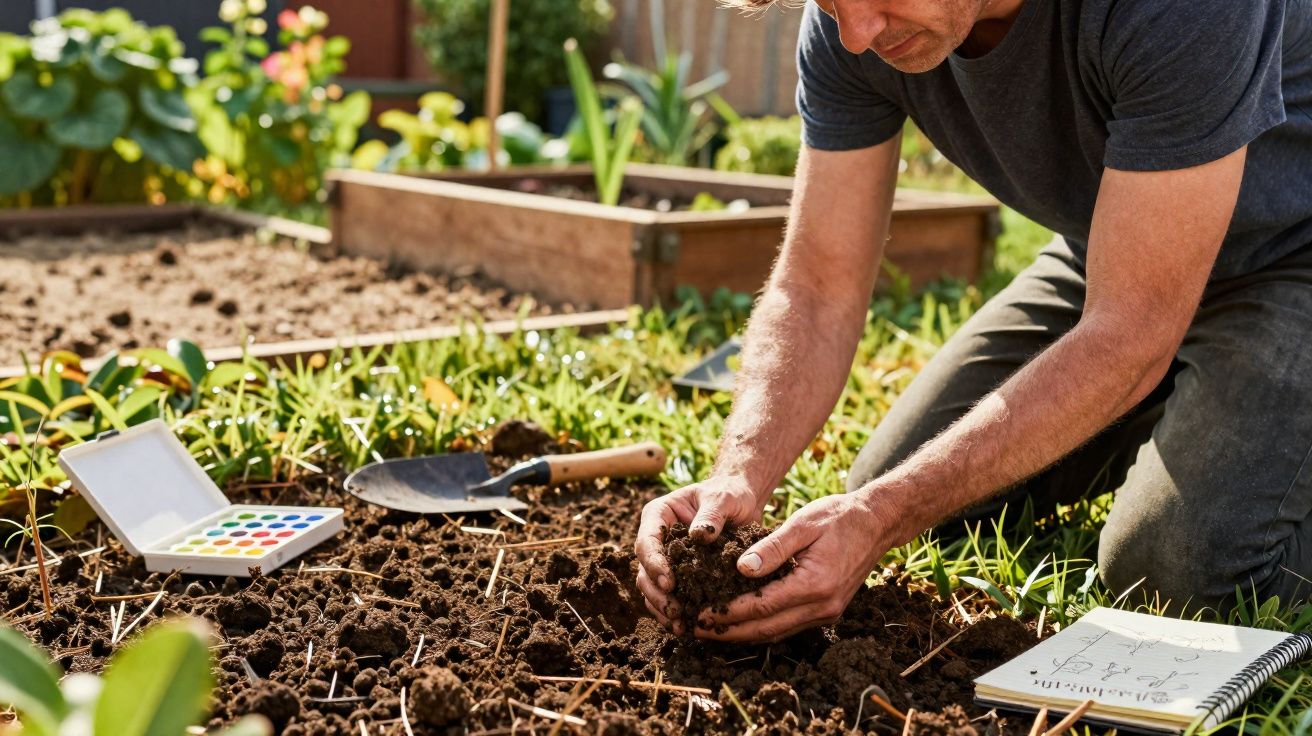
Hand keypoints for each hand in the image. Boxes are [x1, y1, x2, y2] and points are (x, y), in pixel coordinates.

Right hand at [634, 475, 764, 634]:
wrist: (741, 503)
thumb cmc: (730, 494)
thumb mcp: (724, 498)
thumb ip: (711, 514)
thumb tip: (698, 536)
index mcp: (659, 515)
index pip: (647, 541)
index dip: (654, 564)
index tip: (669, 583)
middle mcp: (657, 538)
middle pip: (644, 569)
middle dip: (656, 593)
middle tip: (675, 611)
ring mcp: (666, 557)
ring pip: (652, 587)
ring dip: (662, 607)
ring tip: (680, 624)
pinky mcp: (679, 574)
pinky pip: (668, 596)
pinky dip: (673, 612)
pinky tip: (686, 627)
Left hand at [694, 492, 891, 642]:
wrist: (876, 523)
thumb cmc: (837, 517)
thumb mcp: (802, 524)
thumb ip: (772, 548)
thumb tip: (740, 568)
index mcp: (815, 584)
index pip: (762, 607)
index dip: (728, 612)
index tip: (700, 611)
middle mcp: (822, 606)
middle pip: (766, 629)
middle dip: (728, 632)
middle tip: (695, 628)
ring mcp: (827, 613)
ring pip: (777, 633)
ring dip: (743, 635)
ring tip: (711, 630)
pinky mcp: (827, 611)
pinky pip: (789, 627)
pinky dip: (762, 628)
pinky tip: (741, 623)